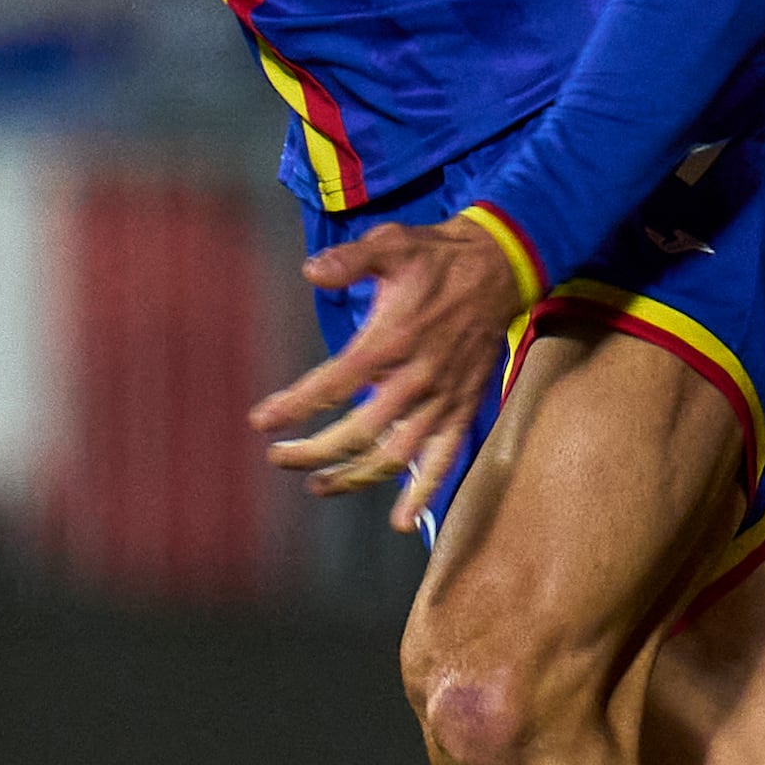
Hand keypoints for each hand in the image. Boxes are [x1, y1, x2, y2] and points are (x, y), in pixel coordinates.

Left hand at [255, 218, 528, 534]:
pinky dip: (424, 492)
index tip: (261, 422)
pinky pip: (444, 458)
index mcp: (393, 339)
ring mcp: (442, 398)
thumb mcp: (392, 243)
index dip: (294, 407)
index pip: (334, 383)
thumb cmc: (438, 256)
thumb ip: (350, 259)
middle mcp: (416, 377)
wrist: (502, 267)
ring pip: (395, 454)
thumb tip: (311, 271)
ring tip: (317, 487)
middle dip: (314, 450)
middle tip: (278, 457)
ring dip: (354, 477)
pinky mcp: (462, 408)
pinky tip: (400, 521)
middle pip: (358, 430)